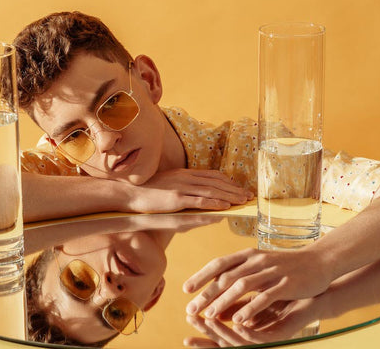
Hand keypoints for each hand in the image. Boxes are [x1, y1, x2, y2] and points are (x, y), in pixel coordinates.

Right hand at [125, 168, 252, 212]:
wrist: (129, 194)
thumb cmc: (148, 194)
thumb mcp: (170, 190)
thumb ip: (188, 196)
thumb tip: (205, 205)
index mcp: (185, 174)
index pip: (212, 175)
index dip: (228, 181)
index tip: (240, 187)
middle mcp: (186, 177)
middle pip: (216, 182)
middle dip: (234, 189)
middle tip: (249, 195)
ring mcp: (182, 187)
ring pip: (212, 190)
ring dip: (230, 195)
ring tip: (243, 201)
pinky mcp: (176, 198)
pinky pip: (200, 200)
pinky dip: (215, 202)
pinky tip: (225, 206)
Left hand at [183, 247, 331, 323]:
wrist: (319, 261)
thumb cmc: (285, 266)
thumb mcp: (260, 264)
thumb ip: (240, 273)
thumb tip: (217, 287)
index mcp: (248, 254)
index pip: (219, 264)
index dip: (201, 276)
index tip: (186, 289)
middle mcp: (256, 260)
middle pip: (226, 276)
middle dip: (206, 294)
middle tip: (191, 309)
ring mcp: (271, 271)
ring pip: (241, 286)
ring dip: (223, 302)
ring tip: (209, 316)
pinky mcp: (286, 284)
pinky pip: (264, 297)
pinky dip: (250, 308)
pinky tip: (239, 320)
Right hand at [184, 298, 318, 346]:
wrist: (315, 291)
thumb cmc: (283, 291)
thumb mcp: (254, 293)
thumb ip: (234, 296)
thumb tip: (209, 291)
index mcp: (245, 326)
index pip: (219, 330)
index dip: (201, 327)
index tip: (184, 316)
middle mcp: (254, 336)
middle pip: (224, 340)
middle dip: (206, 331)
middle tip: (190, 317)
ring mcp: (267, 338)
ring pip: (240, 341)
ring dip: (223, 331)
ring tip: (207, 319)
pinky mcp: (282, 336)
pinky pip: (262, 339)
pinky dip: (248, 332)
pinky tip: (238, 323)